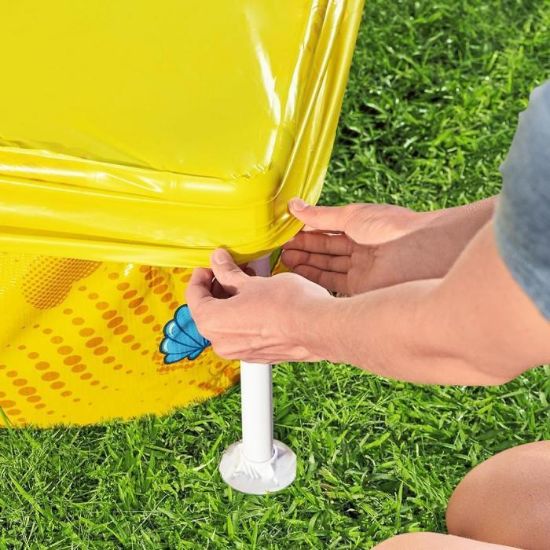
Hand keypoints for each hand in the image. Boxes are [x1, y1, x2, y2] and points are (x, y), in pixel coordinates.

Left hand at [186, 249, 330, 362]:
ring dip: (231, 302)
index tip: (211, 265)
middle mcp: (221, 343)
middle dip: (217, 288)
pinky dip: (244, 317)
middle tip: (231, 270)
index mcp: (212, 322)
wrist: (318, 327)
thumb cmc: (286, 303)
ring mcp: (240, 352)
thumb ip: (229, 273)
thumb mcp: (253, 281)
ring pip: (226, 324)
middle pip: (208, 311)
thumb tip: (218, 261)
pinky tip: (259, 301)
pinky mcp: (258, 355)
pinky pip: (242, 334)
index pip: (193, 296)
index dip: (200, 276)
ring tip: (249, 282)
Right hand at [282, 198, 494, 294]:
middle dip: (303, 250)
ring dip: (306, 264)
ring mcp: (361, 272)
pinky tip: (298, 277)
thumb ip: (320, 215)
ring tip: (283, 260)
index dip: (307, 233)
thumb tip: (294, 205)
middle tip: (279, 249)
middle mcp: (362, 251)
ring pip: (327, 268)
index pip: (329, 231)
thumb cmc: (392, 227)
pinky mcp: (361, 291)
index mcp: (363, 229)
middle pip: (327, 251)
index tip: (286, 234)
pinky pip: (333, 285)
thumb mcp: (351, 215)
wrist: (420, 253)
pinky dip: (315, 280)